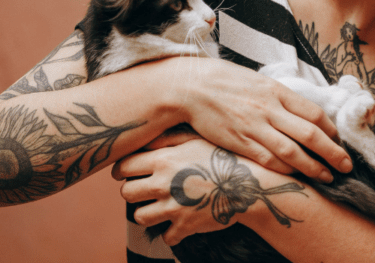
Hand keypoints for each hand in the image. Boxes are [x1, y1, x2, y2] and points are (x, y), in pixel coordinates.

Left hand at [112, 138, 307, 245]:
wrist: (252, 184)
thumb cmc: (225, 156)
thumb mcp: (197, 138)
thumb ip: (168, 138)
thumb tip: (144, 138)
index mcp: (163, 159)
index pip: (123, 166)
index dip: (123, 169)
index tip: (129, 172)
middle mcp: (162, 184)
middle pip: (127, 193)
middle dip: (134, 191)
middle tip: (146, 189)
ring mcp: (172, 207)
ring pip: (140, 217)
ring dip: (148, 213)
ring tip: (160, 207)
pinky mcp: (185, 226)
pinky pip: (166, 236)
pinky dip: (171, 232)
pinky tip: (180, 222)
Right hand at [150, 57, 350, 181]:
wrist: (191, 87)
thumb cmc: (227, 82)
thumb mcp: (259, 81)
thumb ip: (281, 97)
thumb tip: (303, 112)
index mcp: (277, 91)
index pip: (314, 113)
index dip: (331, 130)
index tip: (338, 141)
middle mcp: (270, 109)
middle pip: (310, 135)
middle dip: (333, 153)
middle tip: (346, 166)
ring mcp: (255, 127)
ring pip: (292, 152)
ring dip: (314, 167)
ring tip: (328, 177)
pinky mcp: (240, 143)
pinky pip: (269, 161)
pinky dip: (286, 170)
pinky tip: (297, 177)